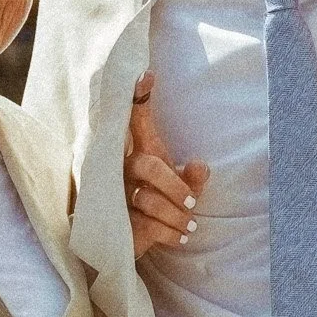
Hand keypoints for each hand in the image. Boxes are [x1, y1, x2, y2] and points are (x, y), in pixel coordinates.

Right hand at [125, 72, 206, 258]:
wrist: (136, 241)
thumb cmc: (163, 204)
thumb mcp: (183, 189)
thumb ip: (192, 177)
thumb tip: (200, 166)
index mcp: (142, 153)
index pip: (136, 121)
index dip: (139, 99)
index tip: (147, 75)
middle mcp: (123, 169)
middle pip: (147, 165)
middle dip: (174, 186)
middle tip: (193, 203)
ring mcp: (117, 194)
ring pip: (147, 199)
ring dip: (176, 215)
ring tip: (190, 226)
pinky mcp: (117, 222)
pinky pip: (147, 225)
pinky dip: (170, 233)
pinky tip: (179, 237)